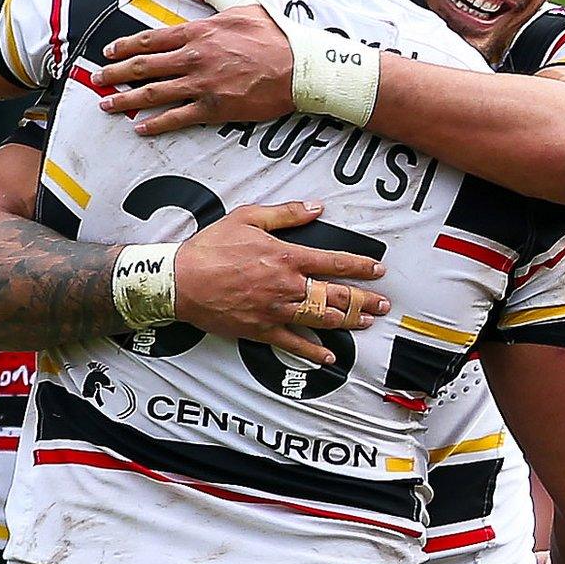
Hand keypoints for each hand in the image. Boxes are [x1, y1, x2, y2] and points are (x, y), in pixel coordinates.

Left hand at [95, 0, 293, 133]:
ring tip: (107, 105)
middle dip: (116, 74)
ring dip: (126, 100)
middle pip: (144, 67)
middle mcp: (193, 58)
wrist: (298, 66)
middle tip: (98, 79)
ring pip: (153, 93)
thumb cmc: (272, 33)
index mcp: (198, 32)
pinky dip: (155, 124)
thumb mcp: (240, 1)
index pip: (151, 39)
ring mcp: (201, 85)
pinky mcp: (213, 109)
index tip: (108, 52)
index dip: (125, 46)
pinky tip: (140, 128)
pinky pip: (177, 118)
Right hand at [174, 201, 388, 366]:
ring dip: (348, 321)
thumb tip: (316, 208)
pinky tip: (330, 355)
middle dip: (365, 299)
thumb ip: (286, 213)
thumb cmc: (211, 248)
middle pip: (337, 295)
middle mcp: (288, 286)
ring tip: (366, 322)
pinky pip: (295, 344)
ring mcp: (277, 311)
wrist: (181, 281)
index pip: (334, 263)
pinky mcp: (262, 331)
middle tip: (383, 303)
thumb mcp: (248, 217)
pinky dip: (314, 351)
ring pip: (322, 319)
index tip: (377, 270)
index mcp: (287, 257)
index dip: (360, 266)